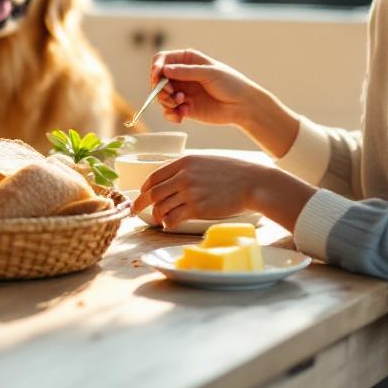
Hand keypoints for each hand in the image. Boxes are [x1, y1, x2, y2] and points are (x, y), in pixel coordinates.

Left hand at [129, 154, 316, 231]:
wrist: (252, 183)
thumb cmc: (232, 173)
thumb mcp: (206, 161)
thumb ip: (187, 168)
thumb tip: (172, 179)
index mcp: (184, 161)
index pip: (154, 175)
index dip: (144, 188)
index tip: (141, 195)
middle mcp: (183, 176)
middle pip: (152, 193)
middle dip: (140, 204)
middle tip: (135, 211)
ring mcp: (189, 192)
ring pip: (161, 206)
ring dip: (157, 215)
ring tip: (160, 219)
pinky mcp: (197, 208)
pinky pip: (173, 218)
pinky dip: (167, 223)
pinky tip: (168, 225)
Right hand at [149, 49, 265, 126]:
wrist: (243, 106)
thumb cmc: (231, 84)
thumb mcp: (209, 73)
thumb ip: (186, 72)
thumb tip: (164, 70)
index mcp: (187, 60)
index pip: (162, 60)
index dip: (156, 68)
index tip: (157, 79)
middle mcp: (182, 75)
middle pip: (158, 80)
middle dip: (161, 89)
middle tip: (173, 96)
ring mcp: (182, 92)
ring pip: (161, 96)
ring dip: (166, 102)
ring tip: (181, 105)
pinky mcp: (185, 108)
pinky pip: (169, 111)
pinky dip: (171, 114)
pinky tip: (182, 116)